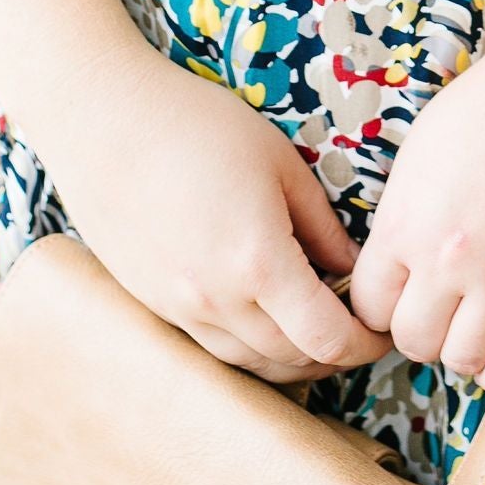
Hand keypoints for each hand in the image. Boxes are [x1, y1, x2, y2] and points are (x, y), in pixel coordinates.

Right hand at [41, 40, 387, 386]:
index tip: (381, 330)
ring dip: (292, 358)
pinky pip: (214, 348)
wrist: (103, 120)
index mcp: (259, 264)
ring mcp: (179, 308)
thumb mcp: (280, 164)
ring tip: (316, 328)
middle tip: (358, 328)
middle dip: (335, 354)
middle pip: (293, 360)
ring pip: (251, 364)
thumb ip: (321, 227)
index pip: (328, 339)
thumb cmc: (198, 126)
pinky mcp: (153, 304)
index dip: (364, 345)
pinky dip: (250, 347)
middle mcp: (218, 300)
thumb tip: (349, 271)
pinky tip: (265, 320)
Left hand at [348, 2, 484, 392]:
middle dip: (420, 331)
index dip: (382, 306)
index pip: (368, 306)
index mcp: (406, 221)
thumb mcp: (423, 151)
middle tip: (439, 310)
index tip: (400, 297)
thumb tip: (398, 261)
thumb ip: (403, 215)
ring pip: (462, 360)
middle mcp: (448, 260)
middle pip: (413, 340)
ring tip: (473, 324)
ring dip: (462, 349)